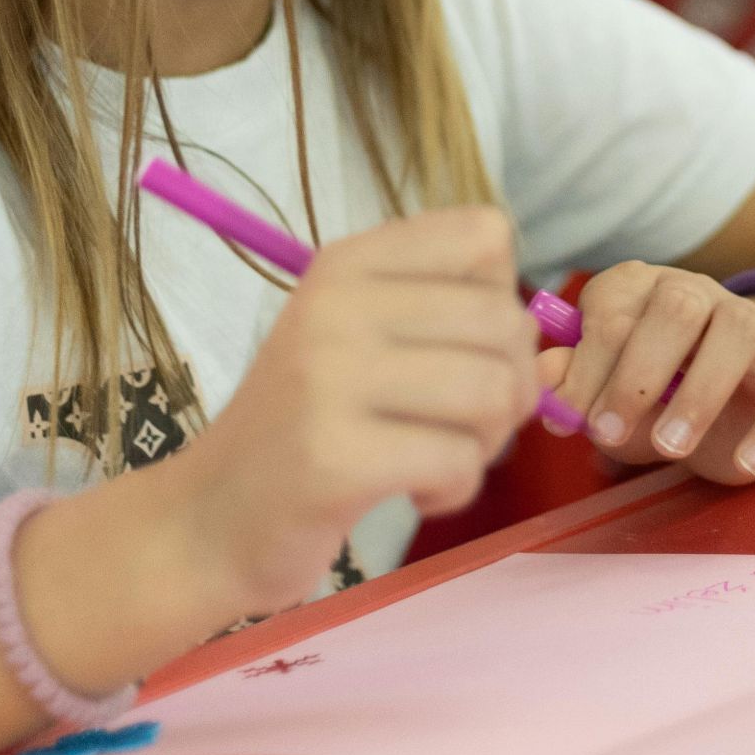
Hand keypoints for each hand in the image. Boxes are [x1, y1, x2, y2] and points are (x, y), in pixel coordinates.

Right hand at [180, 208, 542, 615]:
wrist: (210, 519)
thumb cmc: (307, 427)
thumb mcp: (359, 337)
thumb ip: (444, 310)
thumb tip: (543, 325)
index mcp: (348, 261)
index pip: (486, 234)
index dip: (500, 301)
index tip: (458, 350)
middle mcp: (337, 304)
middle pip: (505, 322)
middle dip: (510, 388)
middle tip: (460, 425)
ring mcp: (329, 378)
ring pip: (493, 391)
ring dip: (486, 442)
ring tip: (437, 457)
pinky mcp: (334, 457)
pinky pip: (459, 462)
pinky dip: (454, 489)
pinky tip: (412, 491)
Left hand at [543, 263, 754, 485]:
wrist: (738, 405)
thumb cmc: (657, 395)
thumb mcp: (609, 395)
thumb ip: (575, 386)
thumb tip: (542, 379)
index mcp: (640, 290)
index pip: (612, 309)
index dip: (588, 363)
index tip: (572, 420)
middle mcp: (698, 293)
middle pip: (676, 307)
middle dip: (637, 371)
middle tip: (610, 431)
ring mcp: (752, 325)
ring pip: (737, 332)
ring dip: (700, 392)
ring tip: (671, 449)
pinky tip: (744, 463)